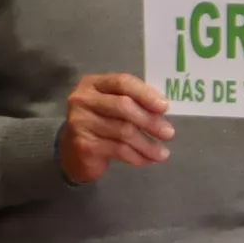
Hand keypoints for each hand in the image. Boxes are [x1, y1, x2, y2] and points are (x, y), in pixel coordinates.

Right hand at [57, 73, 174, 184]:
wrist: (74, 152)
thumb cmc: (102, 123)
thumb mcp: (115, 108)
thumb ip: (134, 102)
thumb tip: (163, 109)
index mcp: (93, 84)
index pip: (122, 82)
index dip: (145, 94)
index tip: (165, 107)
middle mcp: (82, 99)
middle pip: (123, 106)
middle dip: (150, 120)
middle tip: (169, 133)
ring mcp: (80, 121)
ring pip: (123, 130)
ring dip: (148, 144)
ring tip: (163, 153)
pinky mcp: (83, 144)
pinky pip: (118, 149)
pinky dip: (137, 155)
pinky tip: (147, 159)